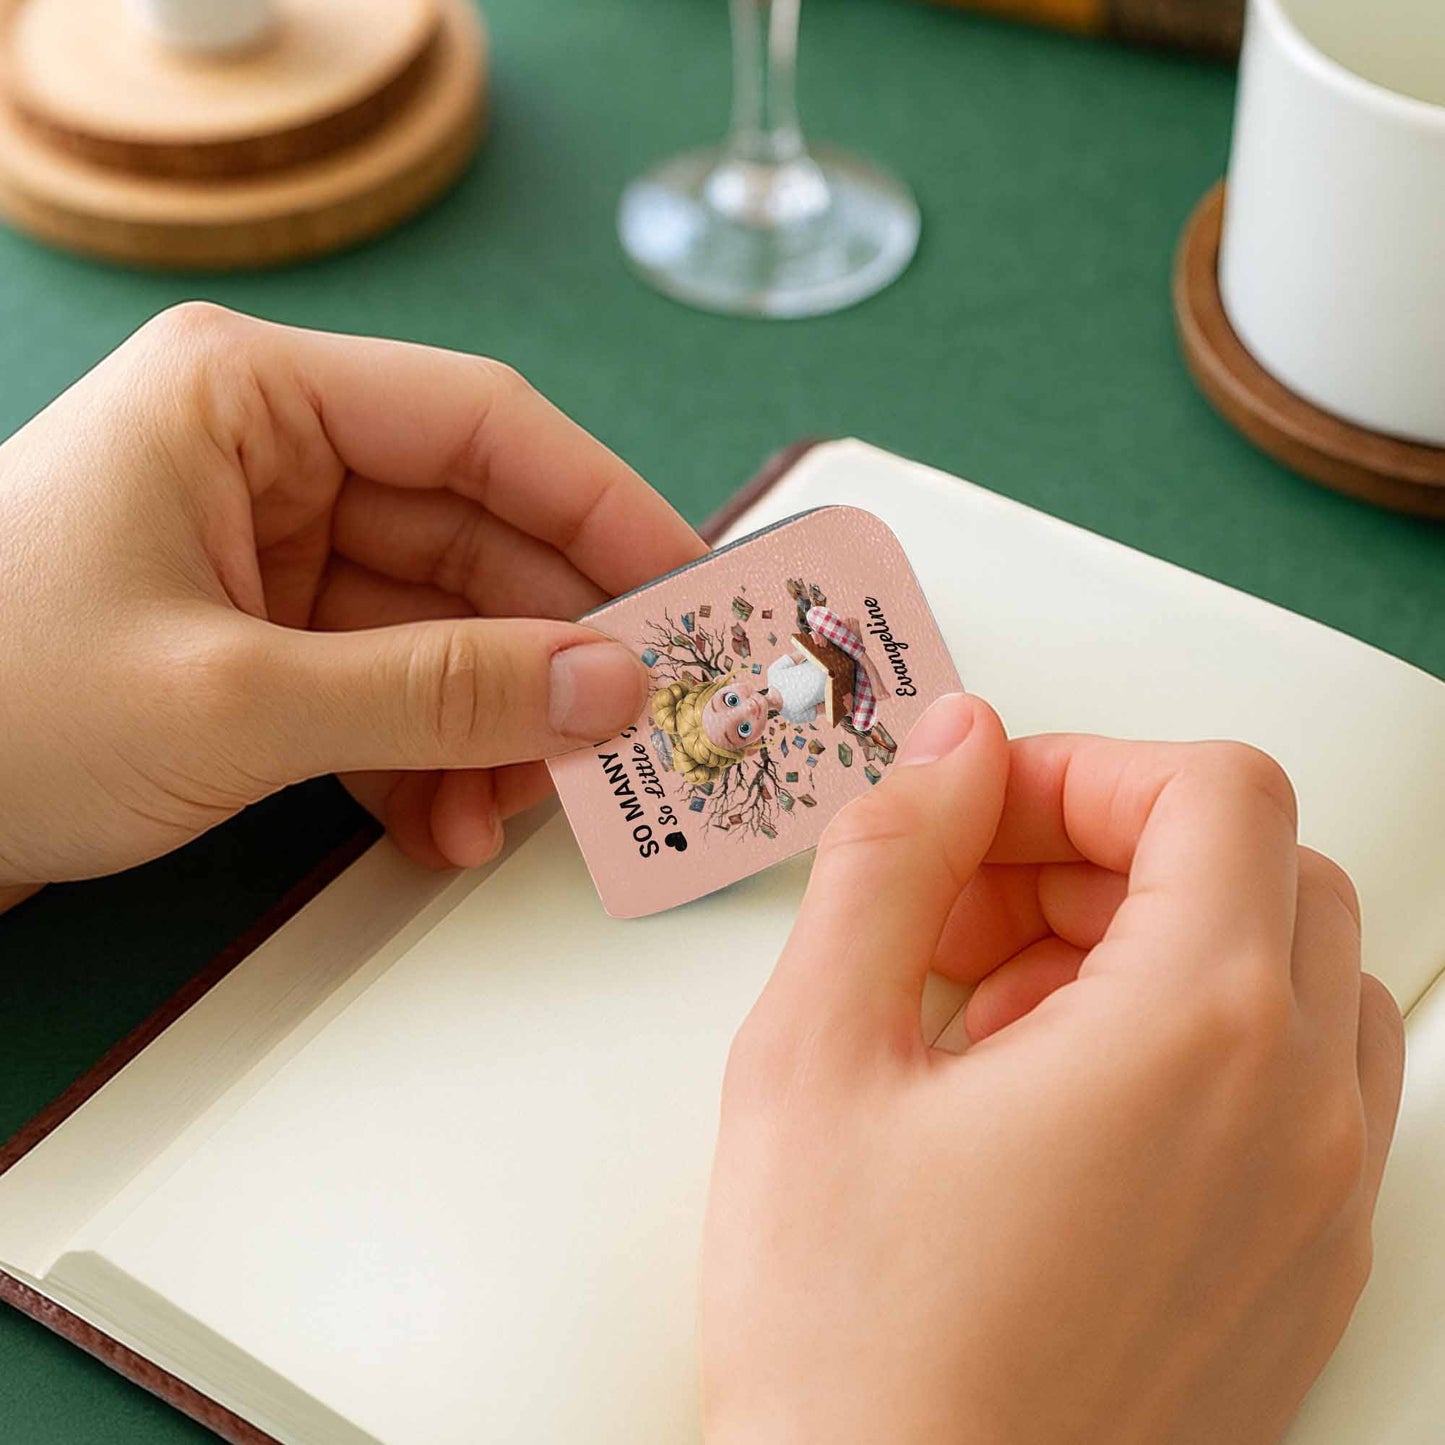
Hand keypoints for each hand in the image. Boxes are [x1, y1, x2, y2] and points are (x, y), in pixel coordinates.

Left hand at [0, 304, 703, 908]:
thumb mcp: (238, 699)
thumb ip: (441, 692)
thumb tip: (612, 690)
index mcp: (251, 399)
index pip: (483, 426)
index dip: (604, 508)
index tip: (690, 593)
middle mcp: (268, 459)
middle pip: (474, 537)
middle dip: (549, 651)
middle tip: (630, 733)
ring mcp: (264, 554)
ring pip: (438, 627)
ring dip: (490, 726)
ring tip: (519, 814)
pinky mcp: (258, 640)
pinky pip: (384, 685)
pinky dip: (425, 760)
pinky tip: (446, 828)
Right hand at [702, 693, 1404, 1444]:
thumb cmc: (853, 1352)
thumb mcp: (814, 1055)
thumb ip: (888, 859)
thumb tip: (954, 747)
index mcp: (1199, 1039)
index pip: (1214, 791)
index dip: (1080, 772)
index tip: (982, 818)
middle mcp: (1300, 1120)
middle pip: (1258, 870)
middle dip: (1101, 856)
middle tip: (969, 912)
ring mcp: (1316, 1208)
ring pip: (1286, 975)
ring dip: (1147, 947)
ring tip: (998, 1019)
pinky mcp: (1296, 1275)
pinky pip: (1289, 1090)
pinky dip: (1184, 1045)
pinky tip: (1043, 1111)